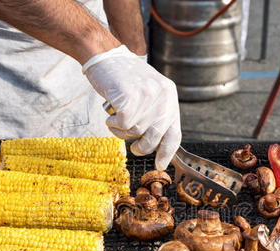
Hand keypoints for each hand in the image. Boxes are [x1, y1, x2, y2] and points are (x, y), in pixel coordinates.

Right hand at [83, 46, 180, 169]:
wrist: (105, 55)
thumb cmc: (123, 79)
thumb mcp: (148, 93)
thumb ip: (155, 114)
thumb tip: (156, 146)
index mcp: (170, 95)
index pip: (174, 132)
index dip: (167, 152)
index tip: (160, 164)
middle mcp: (163, 96)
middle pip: (154, 139)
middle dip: (141, 147)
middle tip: (133, 148)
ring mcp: (147, 96)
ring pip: (135, 132)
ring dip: (122, 130)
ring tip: (117, 114)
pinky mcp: (130, 97)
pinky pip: (122, 125)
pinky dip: (113, 123)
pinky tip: (111, 110)